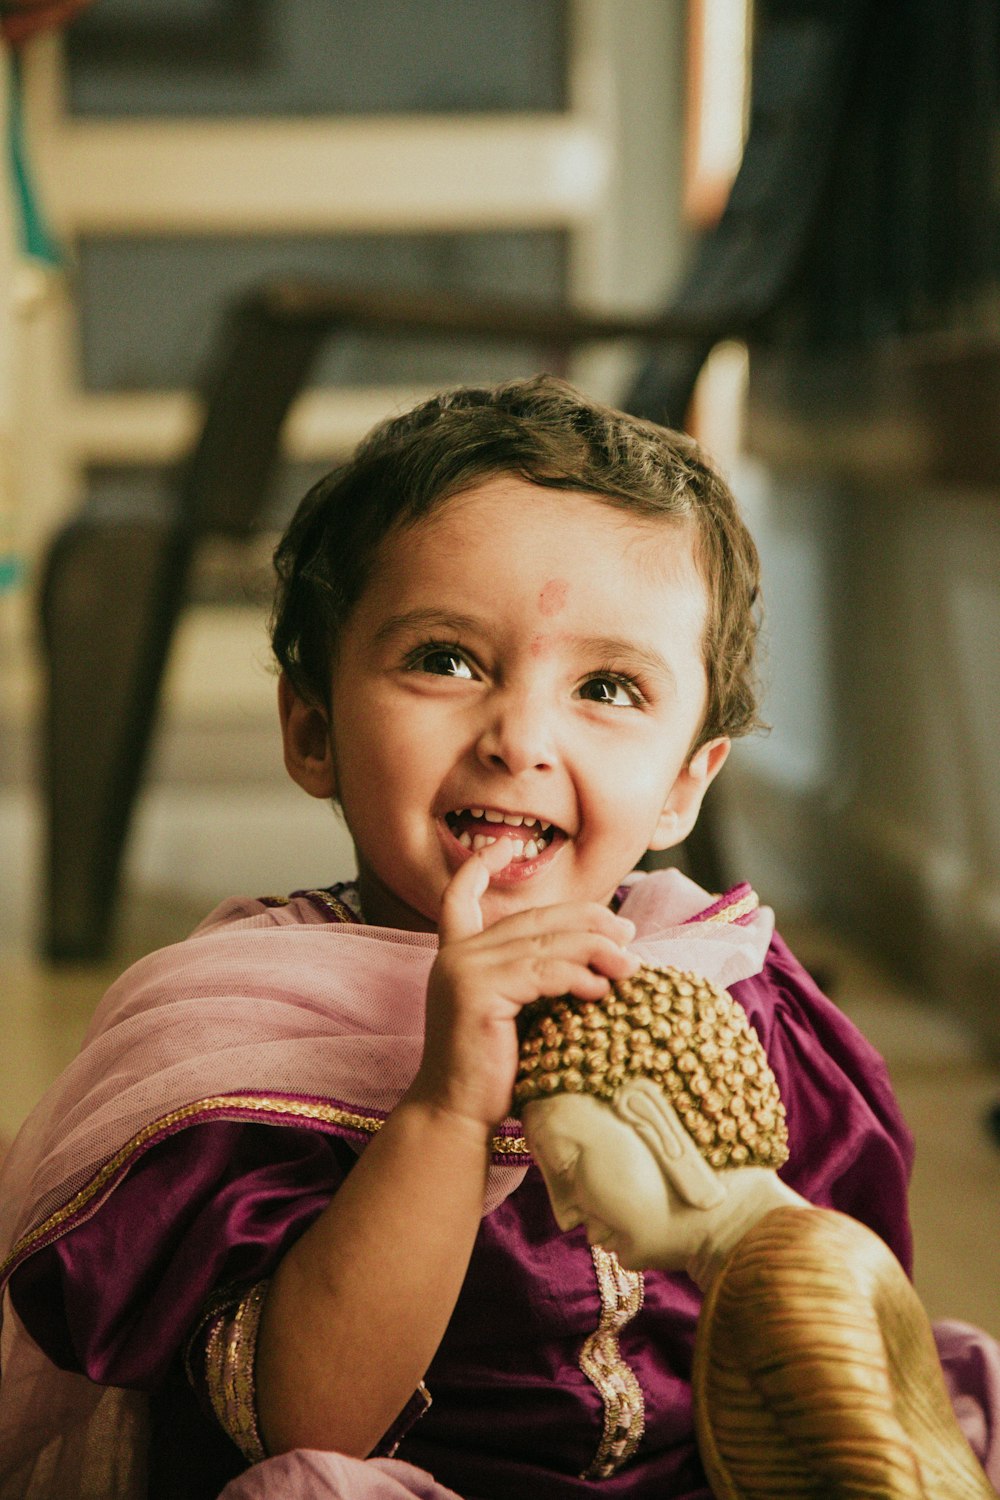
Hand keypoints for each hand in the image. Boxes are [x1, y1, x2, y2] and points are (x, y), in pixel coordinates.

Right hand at [407, 843, 637, 1130]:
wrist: (456, 1113)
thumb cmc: (492, 1070)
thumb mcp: (515, 1010)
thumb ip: (536, 976)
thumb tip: (601, 953)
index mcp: (457, 954)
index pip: (459, 896)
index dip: (479, 868)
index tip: (504, 847)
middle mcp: (456, 954)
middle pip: (533, 920)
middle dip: (587, 922)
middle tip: (627, 936)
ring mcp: (463, 969)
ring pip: (545, 943)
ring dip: (596, 951)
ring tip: (629, 967)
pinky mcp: (477, 991)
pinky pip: (543, 972)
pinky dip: (579, 977)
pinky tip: (602, 990)